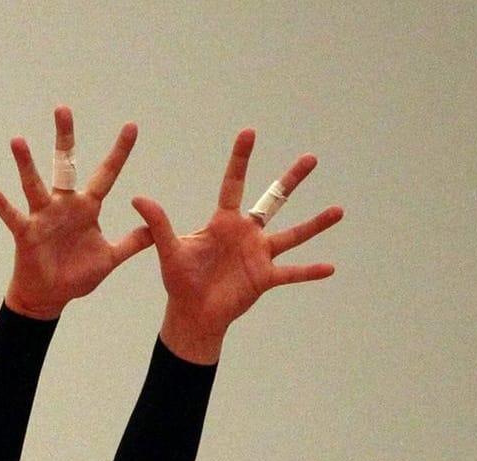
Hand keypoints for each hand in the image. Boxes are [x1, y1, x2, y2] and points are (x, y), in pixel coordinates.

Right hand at [0, 106, 151, 319]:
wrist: (50, 296)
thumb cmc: (76, 275)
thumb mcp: (110, 258)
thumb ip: (132, 242)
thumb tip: (155, 229)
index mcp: (87, 207)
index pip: (107, 174)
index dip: (119, 152)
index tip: (131, 127)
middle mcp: (64, 205)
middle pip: (65, 165)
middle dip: (65, 138)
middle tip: (62, 109)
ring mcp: (43, 217)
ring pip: (34, 184)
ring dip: (26, 164)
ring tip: (18, 141)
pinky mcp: (26, 233)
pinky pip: (13, 216)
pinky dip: (2, 205)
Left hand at [132, 129, 343, 363]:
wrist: (191, 312)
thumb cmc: (180, 280)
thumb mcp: (169, 250)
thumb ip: (158, 225)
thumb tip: (138, 198)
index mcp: (223, 222)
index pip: (233, 183)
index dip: (240, 158)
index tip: (248, 132)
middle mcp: (246, 233)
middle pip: (273, 200)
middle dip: (291, 180)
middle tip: (311, 158)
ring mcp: (258, 254)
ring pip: (293, 234)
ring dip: (315, 224)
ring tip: (338, 211)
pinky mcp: (265, 277)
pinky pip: (292, 273)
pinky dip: (309, 271)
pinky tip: (331, 268)